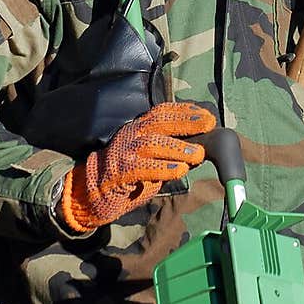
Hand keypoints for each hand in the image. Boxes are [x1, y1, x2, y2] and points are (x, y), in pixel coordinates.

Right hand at [58, 102, 215, 232]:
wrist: (95, 192)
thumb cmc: (129, 174)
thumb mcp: (151, 158)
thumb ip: (170, 152)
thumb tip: (200, 149)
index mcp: (139, 127)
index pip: (163, 112)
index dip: (185, 111)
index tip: (206, 114)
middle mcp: (132, 134)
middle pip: (160, 122)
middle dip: (186, 122)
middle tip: (208, 125)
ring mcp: (124, 151)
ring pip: (154, 144)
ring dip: (179, 148)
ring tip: (198, 154)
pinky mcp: (120, 172)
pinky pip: (144, 168)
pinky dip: (163, 168)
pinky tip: (180, 171)